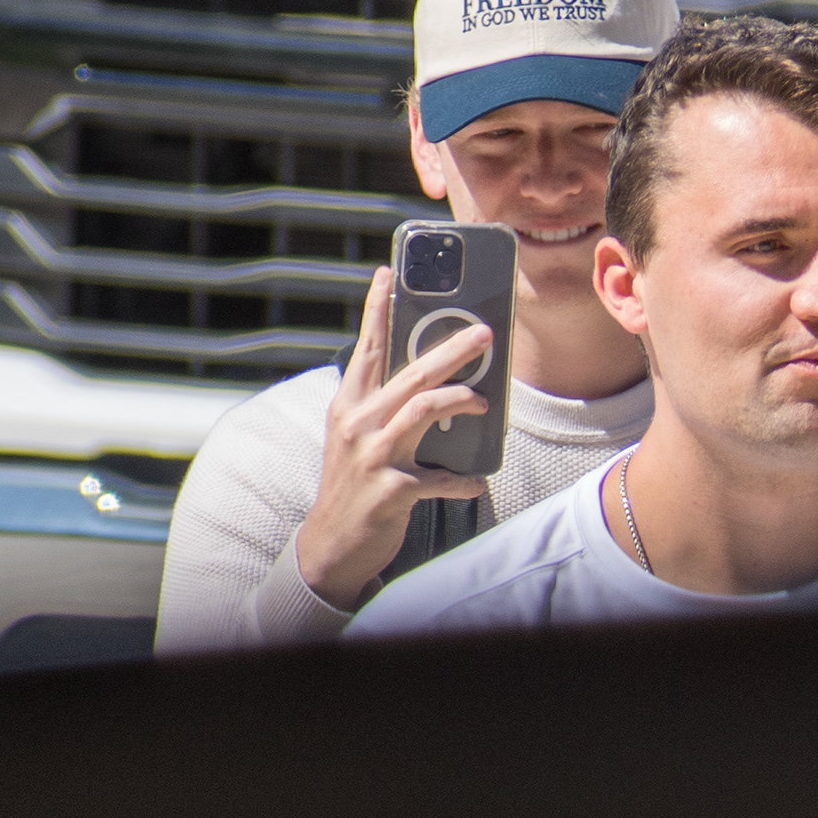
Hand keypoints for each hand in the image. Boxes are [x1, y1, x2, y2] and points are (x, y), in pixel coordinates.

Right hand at [292, 269, 495, 606]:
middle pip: (411, 372)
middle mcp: (358, 423)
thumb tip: (435, 377)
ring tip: (483, 404)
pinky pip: (441, 477)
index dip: (377, 308)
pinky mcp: (392, 489)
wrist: (332, 545)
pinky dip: (463, 479)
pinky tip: (475, 481)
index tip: (388, 273)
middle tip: (485, 334)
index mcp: (349, 405)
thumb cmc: (355, 484)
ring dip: (462, 400)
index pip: (366, 347)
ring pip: (425, 409)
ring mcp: (373, 455)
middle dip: (452, 349)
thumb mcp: (357, 437)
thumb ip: (384, 405)